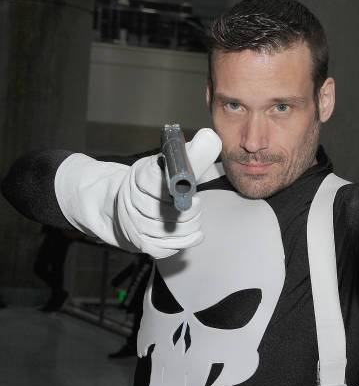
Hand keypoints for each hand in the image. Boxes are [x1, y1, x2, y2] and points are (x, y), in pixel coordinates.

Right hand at [56, 128, 221, 258]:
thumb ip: (190, 155)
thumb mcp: (168, 164)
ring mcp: (134, 224)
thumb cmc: (154, 183)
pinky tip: (195, 234)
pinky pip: (165, 247)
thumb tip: (210, 138)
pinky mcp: (140, 243)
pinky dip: (184, 241)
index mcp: (139, 176)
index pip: (154, 181)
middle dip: (188, 210)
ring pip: (169, 230)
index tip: (191, 190)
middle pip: (165, 210)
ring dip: (189, 225)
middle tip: (196, 204)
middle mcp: (132, 200)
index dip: (177, 186)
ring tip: (195, 218)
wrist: (120, 206)